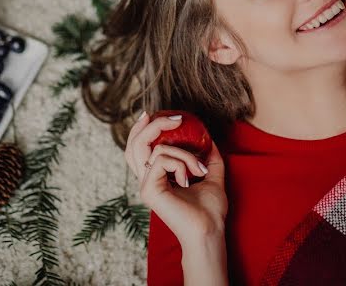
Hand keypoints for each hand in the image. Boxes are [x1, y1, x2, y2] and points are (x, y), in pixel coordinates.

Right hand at [125, 113, 227, 244]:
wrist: (209, 231)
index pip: (137, 148)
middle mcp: (146, 180)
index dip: (140, 129)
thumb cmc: (210, 211)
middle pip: (134, 145)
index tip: (151, 114)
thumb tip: (209, 139)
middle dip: (152, 125)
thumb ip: (208, 157)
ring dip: (182, 152)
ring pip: (154, 148)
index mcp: (156, 177)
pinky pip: (162, 159)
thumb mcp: (211, 176)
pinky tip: (191, 179)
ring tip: (198, 169)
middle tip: (175, 119)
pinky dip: (181, 163)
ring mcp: (145, 185)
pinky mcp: (149, 190)